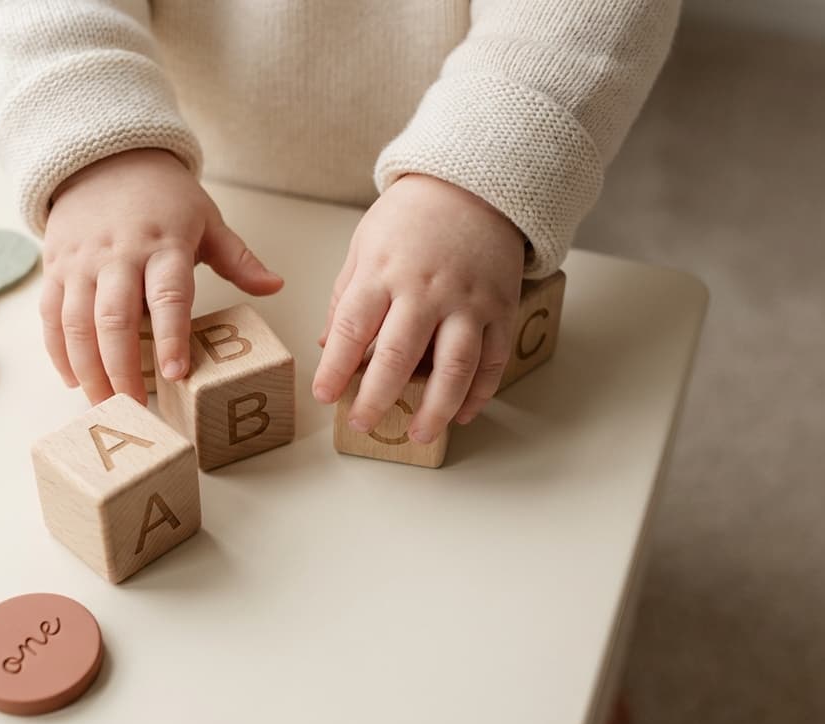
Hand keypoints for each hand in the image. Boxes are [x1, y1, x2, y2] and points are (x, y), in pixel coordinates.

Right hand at [41, 149, 283, 403]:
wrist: (106, 159)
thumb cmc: (164, 198)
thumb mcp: (207, 220)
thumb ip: (238, 260)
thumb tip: (275, 286)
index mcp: (164, 245)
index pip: (167, 296)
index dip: (171, 338)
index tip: (177, 375)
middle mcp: (118, 255)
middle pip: (114, 318)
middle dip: (122, 369)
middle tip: (135, 407)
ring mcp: (82, 262)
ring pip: (77, 322)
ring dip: (88, 369)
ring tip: (104, 404)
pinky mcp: (56, 267)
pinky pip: (50, 315)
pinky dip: (59, 352)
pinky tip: (74, 380)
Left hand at [313, 173, 524, 442]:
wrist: (475, 186)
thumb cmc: (412, 217)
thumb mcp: (365, 246)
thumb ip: (347, 297)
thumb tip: (331, 347)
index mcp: (383, 272)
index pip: (354, 328)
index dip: (336, 368)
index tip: (324, 395)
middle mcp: (426, 289)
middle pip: (400, 354)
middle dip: (378, 397)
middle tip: (363, 423)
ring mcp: (468, 301)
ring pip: (454, 366)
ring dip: (436, 408)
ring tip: (418, 435)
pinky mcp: (501, 308)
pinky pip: (493, 359)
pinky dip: (480, 392)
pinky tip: (463, 413)